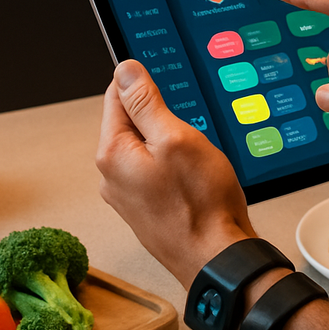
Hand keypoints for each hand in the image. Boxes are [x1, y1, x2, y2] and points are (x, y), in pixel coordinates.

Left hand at [96, 60, 254, 287]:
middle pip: (132, 123)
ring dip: (171, 145)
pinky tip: (195, 179)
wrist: (216, 259)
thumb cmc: (200, 204)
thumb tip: (124, 70)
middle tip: (190, 135)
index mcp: (112, 153)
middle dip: (162, 119)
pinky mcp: (146, 208)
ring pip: (147, 148)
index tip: (169, 93)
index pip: (116, 96)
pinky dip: (175, 167)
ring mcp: (128, 195)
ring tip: (196, 162)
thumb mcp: (176, 138)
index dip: (145, 86)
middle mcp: (112, 176)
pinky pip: (156, 171)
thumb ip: (145, 102)